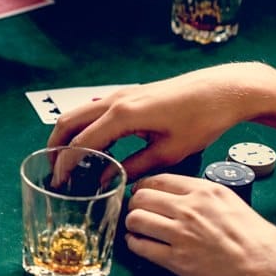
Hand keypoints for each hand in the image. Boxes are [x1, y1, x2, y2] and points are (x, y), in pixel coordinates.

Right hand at [47, 65, 259, 178]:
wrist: (220, 90)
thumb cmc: (200, 120)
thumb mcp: (169, 152)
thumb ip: (134, 167)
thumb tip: (109, 182)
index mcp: (122, 115)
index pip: (82, 142)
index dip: (67, 165)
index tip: (60, 184)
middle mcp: (114, 101)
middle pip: (69, 122)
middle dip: (56, 147)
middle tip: (54, 173)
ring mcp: (119, 95)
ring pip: (78, 114)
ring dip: (68, 136)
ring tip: (67, 162)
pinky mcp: (128, 95)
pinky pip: (94, 111)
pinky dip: (84, 128)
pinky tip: (94, 147)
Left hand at [125, 174, 275, 275]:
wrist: (271, 269)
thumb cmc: (258, 238)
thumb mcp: (231, 202)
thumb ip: (203, 195)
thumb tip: (179, 194)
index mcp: (204, 191)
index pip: (157, 180)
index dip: (145, 187)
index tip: (143, 192)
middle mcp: (190, 209)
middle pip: (141, 197)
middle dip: (136, 204)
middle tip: (138, 210)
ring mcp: (182, 234)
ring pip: (136, 219)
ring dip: (133, 223)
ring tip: (138, 227)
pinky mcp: (178, 260)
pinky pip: (140, 246)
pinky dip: (135, 244)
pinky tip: (140, 244)